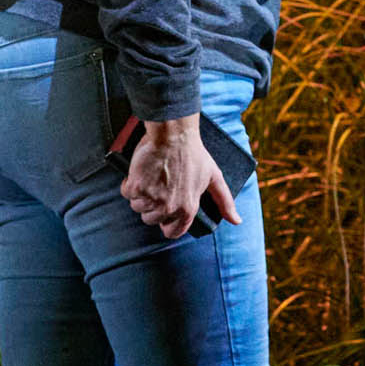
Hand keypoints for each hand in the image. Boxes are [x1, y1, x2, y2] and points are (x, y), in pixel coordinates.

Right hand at [122, 114, 239, 238]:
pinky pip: (127, 193)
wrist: (173, 133)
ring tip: (152, 176)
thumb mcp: (214, 177)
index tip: (165, 208)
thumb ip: (224, 202)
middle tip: (160, 184)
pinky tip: (141, 171)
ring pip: (137, 207)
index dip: (167, 221)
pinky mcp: (136, 187)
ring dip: (141, 194)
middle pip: (151, 219)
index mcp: (188, 209)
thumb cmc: (194, 153)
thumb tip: (237, 221)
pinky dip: (130, 183)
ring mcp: (151, 198)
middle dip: (152, 204)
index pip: (172, 232)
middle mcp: (169, 208)